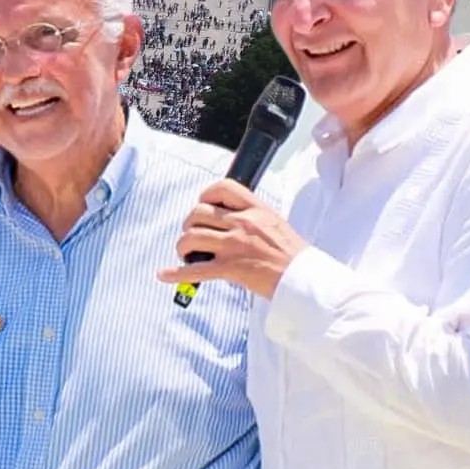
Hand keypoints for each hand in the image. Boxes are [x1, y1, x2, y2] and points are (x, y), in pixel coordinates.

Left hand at [157, 178, 306, 300]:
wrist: (305, 280)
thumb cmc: (291, 254)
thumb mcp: (274, 223)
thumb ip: (250, 215)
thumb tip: (223, 215)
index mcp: (256, 209)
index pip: (222, 188)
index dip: (205, 196)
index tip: (203, 207)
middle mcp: (243, 223)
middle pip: (198, 213)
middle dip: (189, 225)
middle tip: (194, 237)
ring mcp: (235, 245)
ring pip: (191, 238)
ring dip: (183, 247)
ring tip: (188, 255)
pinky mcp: (231, 269)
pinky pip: (194, 270)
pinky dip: (175, 274)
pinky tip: (163, 275)